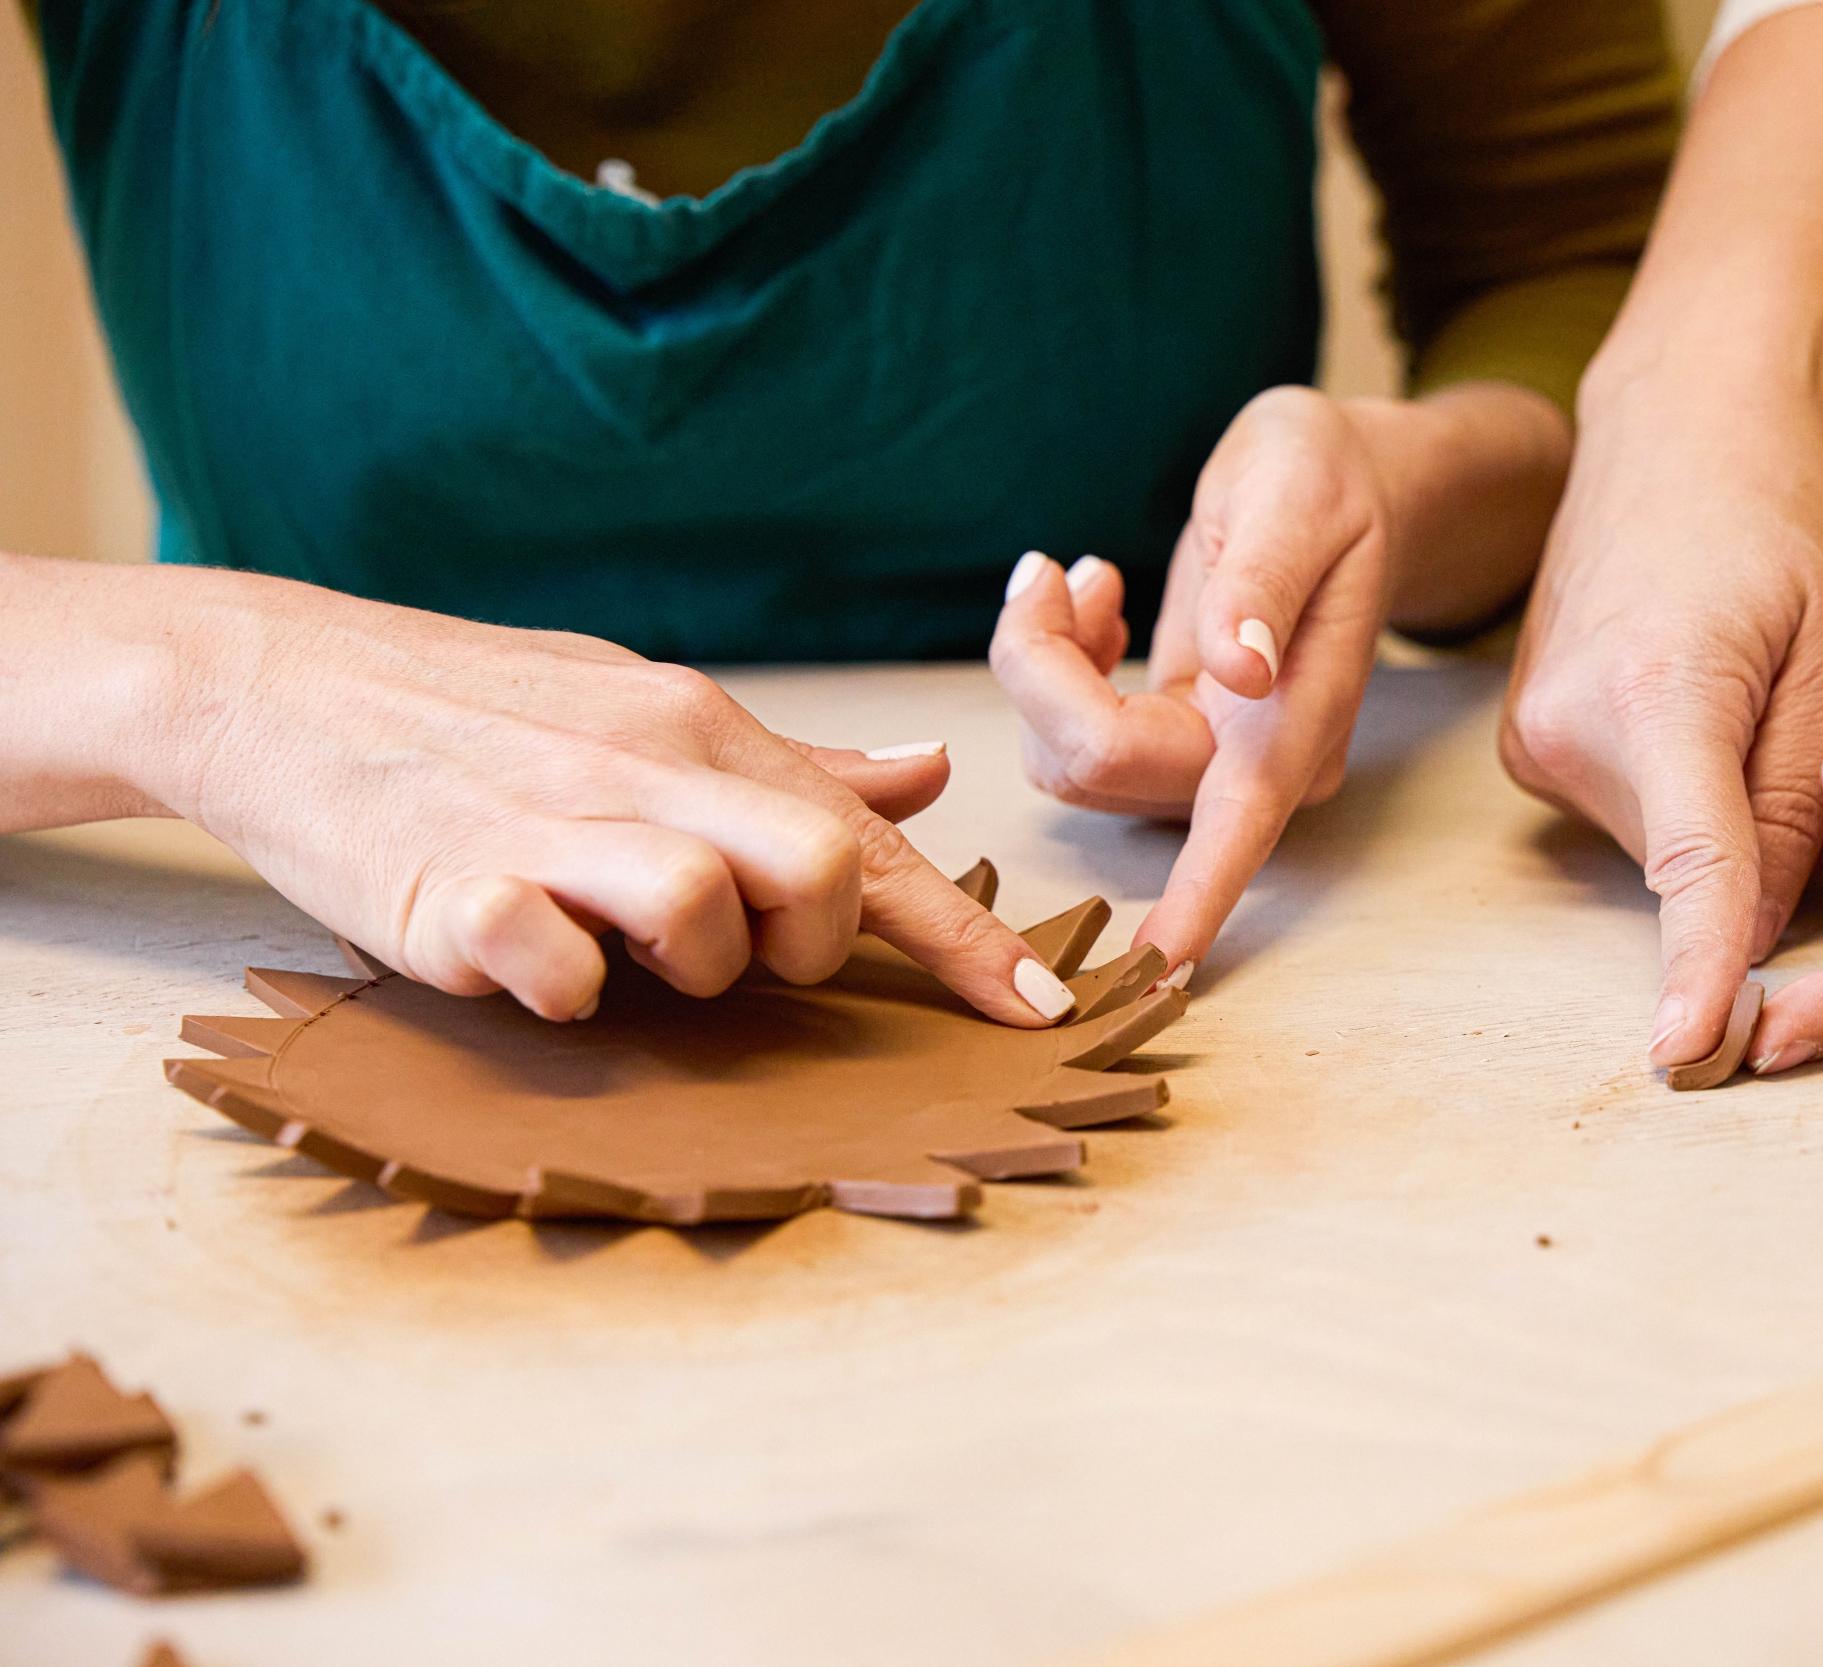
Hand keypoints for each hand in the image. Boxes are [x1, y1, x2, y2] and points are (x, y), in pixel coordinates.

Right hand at [133, 568, 1075, 1024]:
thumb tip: (934, 772)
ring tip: (619, 941)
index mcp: (705, 731)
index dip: (969, 938)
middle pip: (820, 872)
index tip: (1045, 1011)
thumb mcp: (651, 708)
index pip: (869, 842)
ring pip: (703, 917)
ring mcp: (552, 829)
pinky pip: (558, 964)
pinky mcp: (455, 889)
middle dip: (813, 944)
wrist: (284, 682)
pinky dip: (566, 987)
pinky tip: (533, 962)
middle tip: (747, 956)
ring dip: (686, 965)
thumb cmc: (488, 709)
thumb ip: (796, 764)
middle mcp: (648, 771)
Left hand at [992, 385, 1548, 977]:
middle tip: (1056, 569)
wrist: (1348, 483)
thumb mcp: (1299, 495)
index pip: (1237, 823)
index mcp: (1300, 716)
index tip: (1152, 974)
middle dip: (1042, 671)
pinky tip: (1094, 602)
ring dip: (1041, 665)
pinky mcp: (1169, 741)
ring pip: (1070, 759)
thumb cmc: (1331, 478)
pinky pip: (1068, 736)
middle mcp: (1257, 761)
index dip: (1194, 901)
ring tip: (1082, 576)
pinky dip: (1051, 667)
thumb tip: (1242, 669)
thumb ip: (1265, 582)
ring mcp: (1210, 759)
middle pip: (1103, 764)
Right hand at [1501, 382, 1822, 1066]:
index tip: (1695, 1056)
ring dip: (1732, 810)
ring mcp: (1532, 739)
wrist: (1673, 430)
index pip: (1693, 867)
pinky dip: (1688, 788)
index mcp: (1658, 689)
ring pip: (1667, 846)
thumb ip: (1814, 798)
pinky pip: (1635, 812)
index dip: (1704, 972)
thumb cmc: (1778, 520)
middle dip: (1776, 838)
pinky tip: (1711, 699)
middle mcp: (1566, 724)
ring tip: (1765, 693)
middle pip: (1695, 864)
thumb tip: (1777, 929)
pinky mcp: (1528, 744)